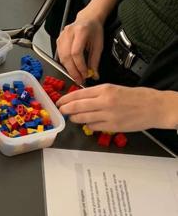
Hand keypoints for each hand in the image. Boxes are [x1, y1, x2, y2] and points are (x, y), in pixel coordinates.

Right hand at [56, 17, 103, 83]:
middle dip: (73, 71)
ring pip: (62, 57)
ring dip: (68, 69)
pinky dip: (65, 64)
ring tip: (76, 76)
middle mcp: (69, 33)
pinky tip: (71, 68)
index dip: (80, 66)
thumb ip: (95, 60)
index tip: (85, 74)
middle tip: (79, 79)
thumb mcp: (99, 44)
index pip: (76, 52)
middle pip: (67, 56)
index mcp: (81, 31)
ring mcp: (61, 36)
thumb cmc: (94, 30)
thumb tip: (94, 74)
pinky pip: (60, 55)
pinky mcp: (58, 40)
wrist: (88, 19)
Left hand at [56, 84, 172, 132]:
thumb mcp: (114, 89)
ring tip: (73, 118)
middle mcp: (105, 101)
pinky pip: (93, 127)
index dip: (65, 99)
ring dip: (75, 118)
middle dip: (65, 110)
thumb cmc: (136, 96)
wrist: (155, 107)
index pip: (78, 94)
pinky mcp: (112, 126)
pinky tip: (89, 123)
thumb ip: (96, 94)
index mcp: (104, 89)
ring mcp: (108, 115)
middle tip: (61, 111)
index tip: (59, 102)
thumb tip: (79, 99)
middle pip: (76, 107)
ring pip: (83, 118)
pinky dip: (88, 125)